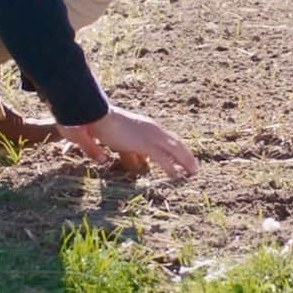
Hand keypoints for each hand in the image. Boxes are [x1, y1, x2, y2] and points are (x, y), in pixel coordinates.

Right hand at [58, 106, 197, 176]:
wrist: (98, 116)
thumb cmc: (106, 126)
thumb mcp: (123, 139)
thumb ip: (133, 151)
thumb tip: (140, 163)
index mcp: (148, 126)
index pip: (169, 138)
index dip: (179, 149)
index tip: (185, 159)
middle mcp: (153, 129)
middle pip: (176, 143)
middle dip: (186, 156)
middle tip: (194, 168)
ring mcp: (150, 136)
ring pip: (175, 150)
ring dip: (185, 162)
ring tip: (193, 173)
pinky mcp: (144, 144)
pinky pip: (163, 158)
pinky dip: (171, 167)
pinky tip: (176, 176)